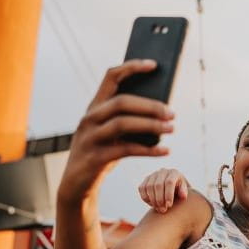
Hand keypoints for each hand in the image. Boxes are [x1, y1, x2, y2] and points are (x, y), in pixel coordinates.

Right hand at [59, 60, 174, 203]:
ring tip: (172, 128)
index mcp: (95, 106)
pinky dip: (149, 150)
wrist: (77, 183)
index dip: (132, 67)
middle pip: (121, 102)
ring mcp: (90, 137)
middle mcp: (89, 118)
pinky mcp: (95, 157)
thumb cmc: (102, 152)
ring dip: (151, 125)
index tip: (154, 64)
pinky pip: (126, 150)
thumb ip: (130, 119)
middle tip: (172, 113)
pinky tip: (165, 150)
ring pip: (122, 124)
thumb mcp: (113, 133)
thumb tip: (164, 111)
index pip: (111, 77)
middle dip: (150, 106)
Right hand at [138, 168, 188, 212]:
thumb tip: (183, 196)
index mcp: (174, 173)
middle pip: (158, 185)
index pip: (169, 182)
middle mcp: (163, 172)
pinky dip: (146, 198)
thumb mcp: (185, 190)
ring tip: (158, 208)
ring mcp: (153, 175)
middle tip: (163, 210)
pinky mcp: (145, 179)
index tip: (169, 205)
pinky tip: (152, 204)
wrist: (173, 186)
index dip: (168, 194)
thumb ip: (184, 192)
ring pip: (149, 187)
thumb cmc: (180, 190)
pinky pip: (141, 188)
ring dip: (152, 200)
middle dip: (160, 199)